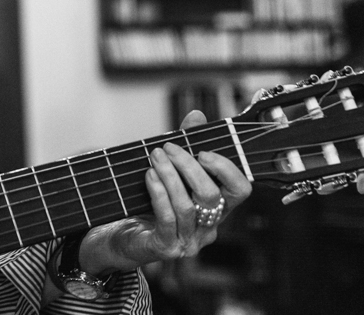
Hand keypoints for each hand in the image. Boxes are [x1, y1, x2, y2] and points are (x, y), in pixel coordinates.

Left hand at [80, 110, 252, 273]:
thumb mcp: (170, 171)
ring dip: (170, 176)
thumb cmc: (151, 202)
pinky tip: (149, 176)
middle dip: (189, 167)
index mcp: (217, 208)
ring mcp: (189, 240)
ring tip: (155, 157)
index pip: (240, 190)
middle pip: (211, 196)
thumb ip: (186, 145)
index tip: (202, 151)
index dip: (226, 169)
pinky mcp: (167, 247)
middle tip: (167, 148)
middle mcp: (209, 227)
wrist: (123, 235)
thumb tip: (197, 115)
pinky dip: (159, 193)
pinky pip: (167, 218)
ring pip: (187, 206)